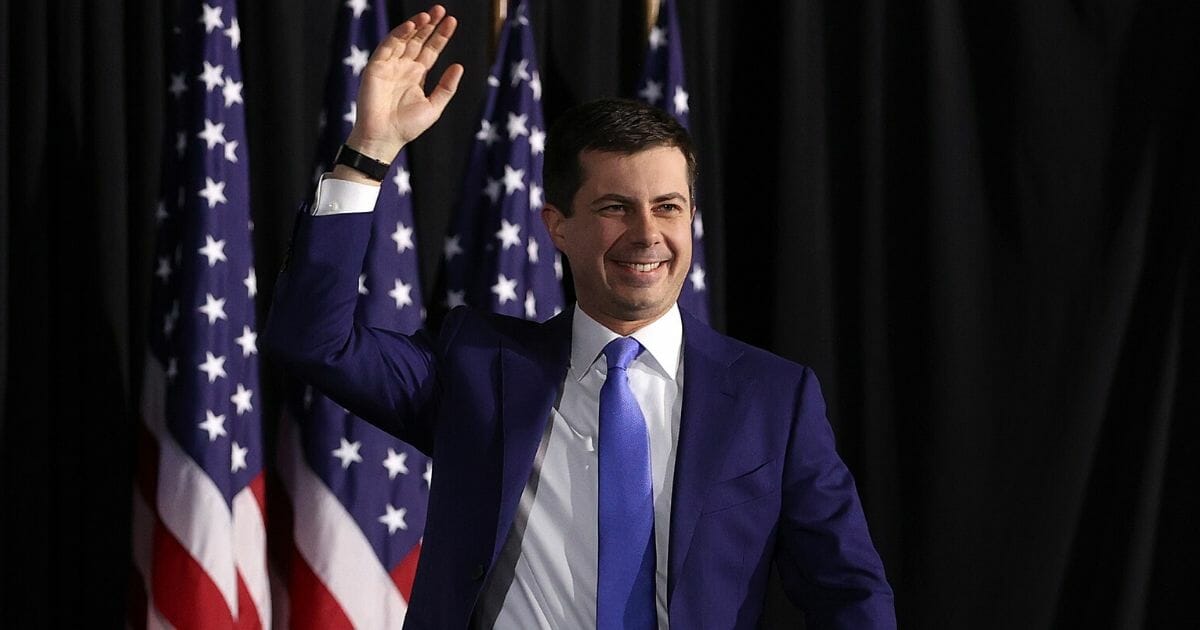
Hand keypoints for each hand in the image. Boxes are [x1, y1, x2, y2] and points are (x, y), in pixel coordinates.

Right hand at [345, 5, 462, 164]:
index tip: (452, 22)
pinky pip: (388, 46)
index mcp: (417, 75)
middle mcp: (403, 67)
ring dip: (416, 26)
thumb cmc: (408, 127)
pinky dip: (399, 34)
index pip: (431, 50)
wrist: (385, 137)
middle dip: (430, 25)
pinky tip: (411, 25)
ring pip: (404, 39)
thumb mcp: (434, 106)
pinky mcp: (376, 67)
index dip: (441, 36)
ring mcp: (389, 65)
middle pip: (418, 40)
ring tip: (429, 15)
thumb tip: (459, 65)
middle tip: (441, 10)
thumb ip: (446, 87)